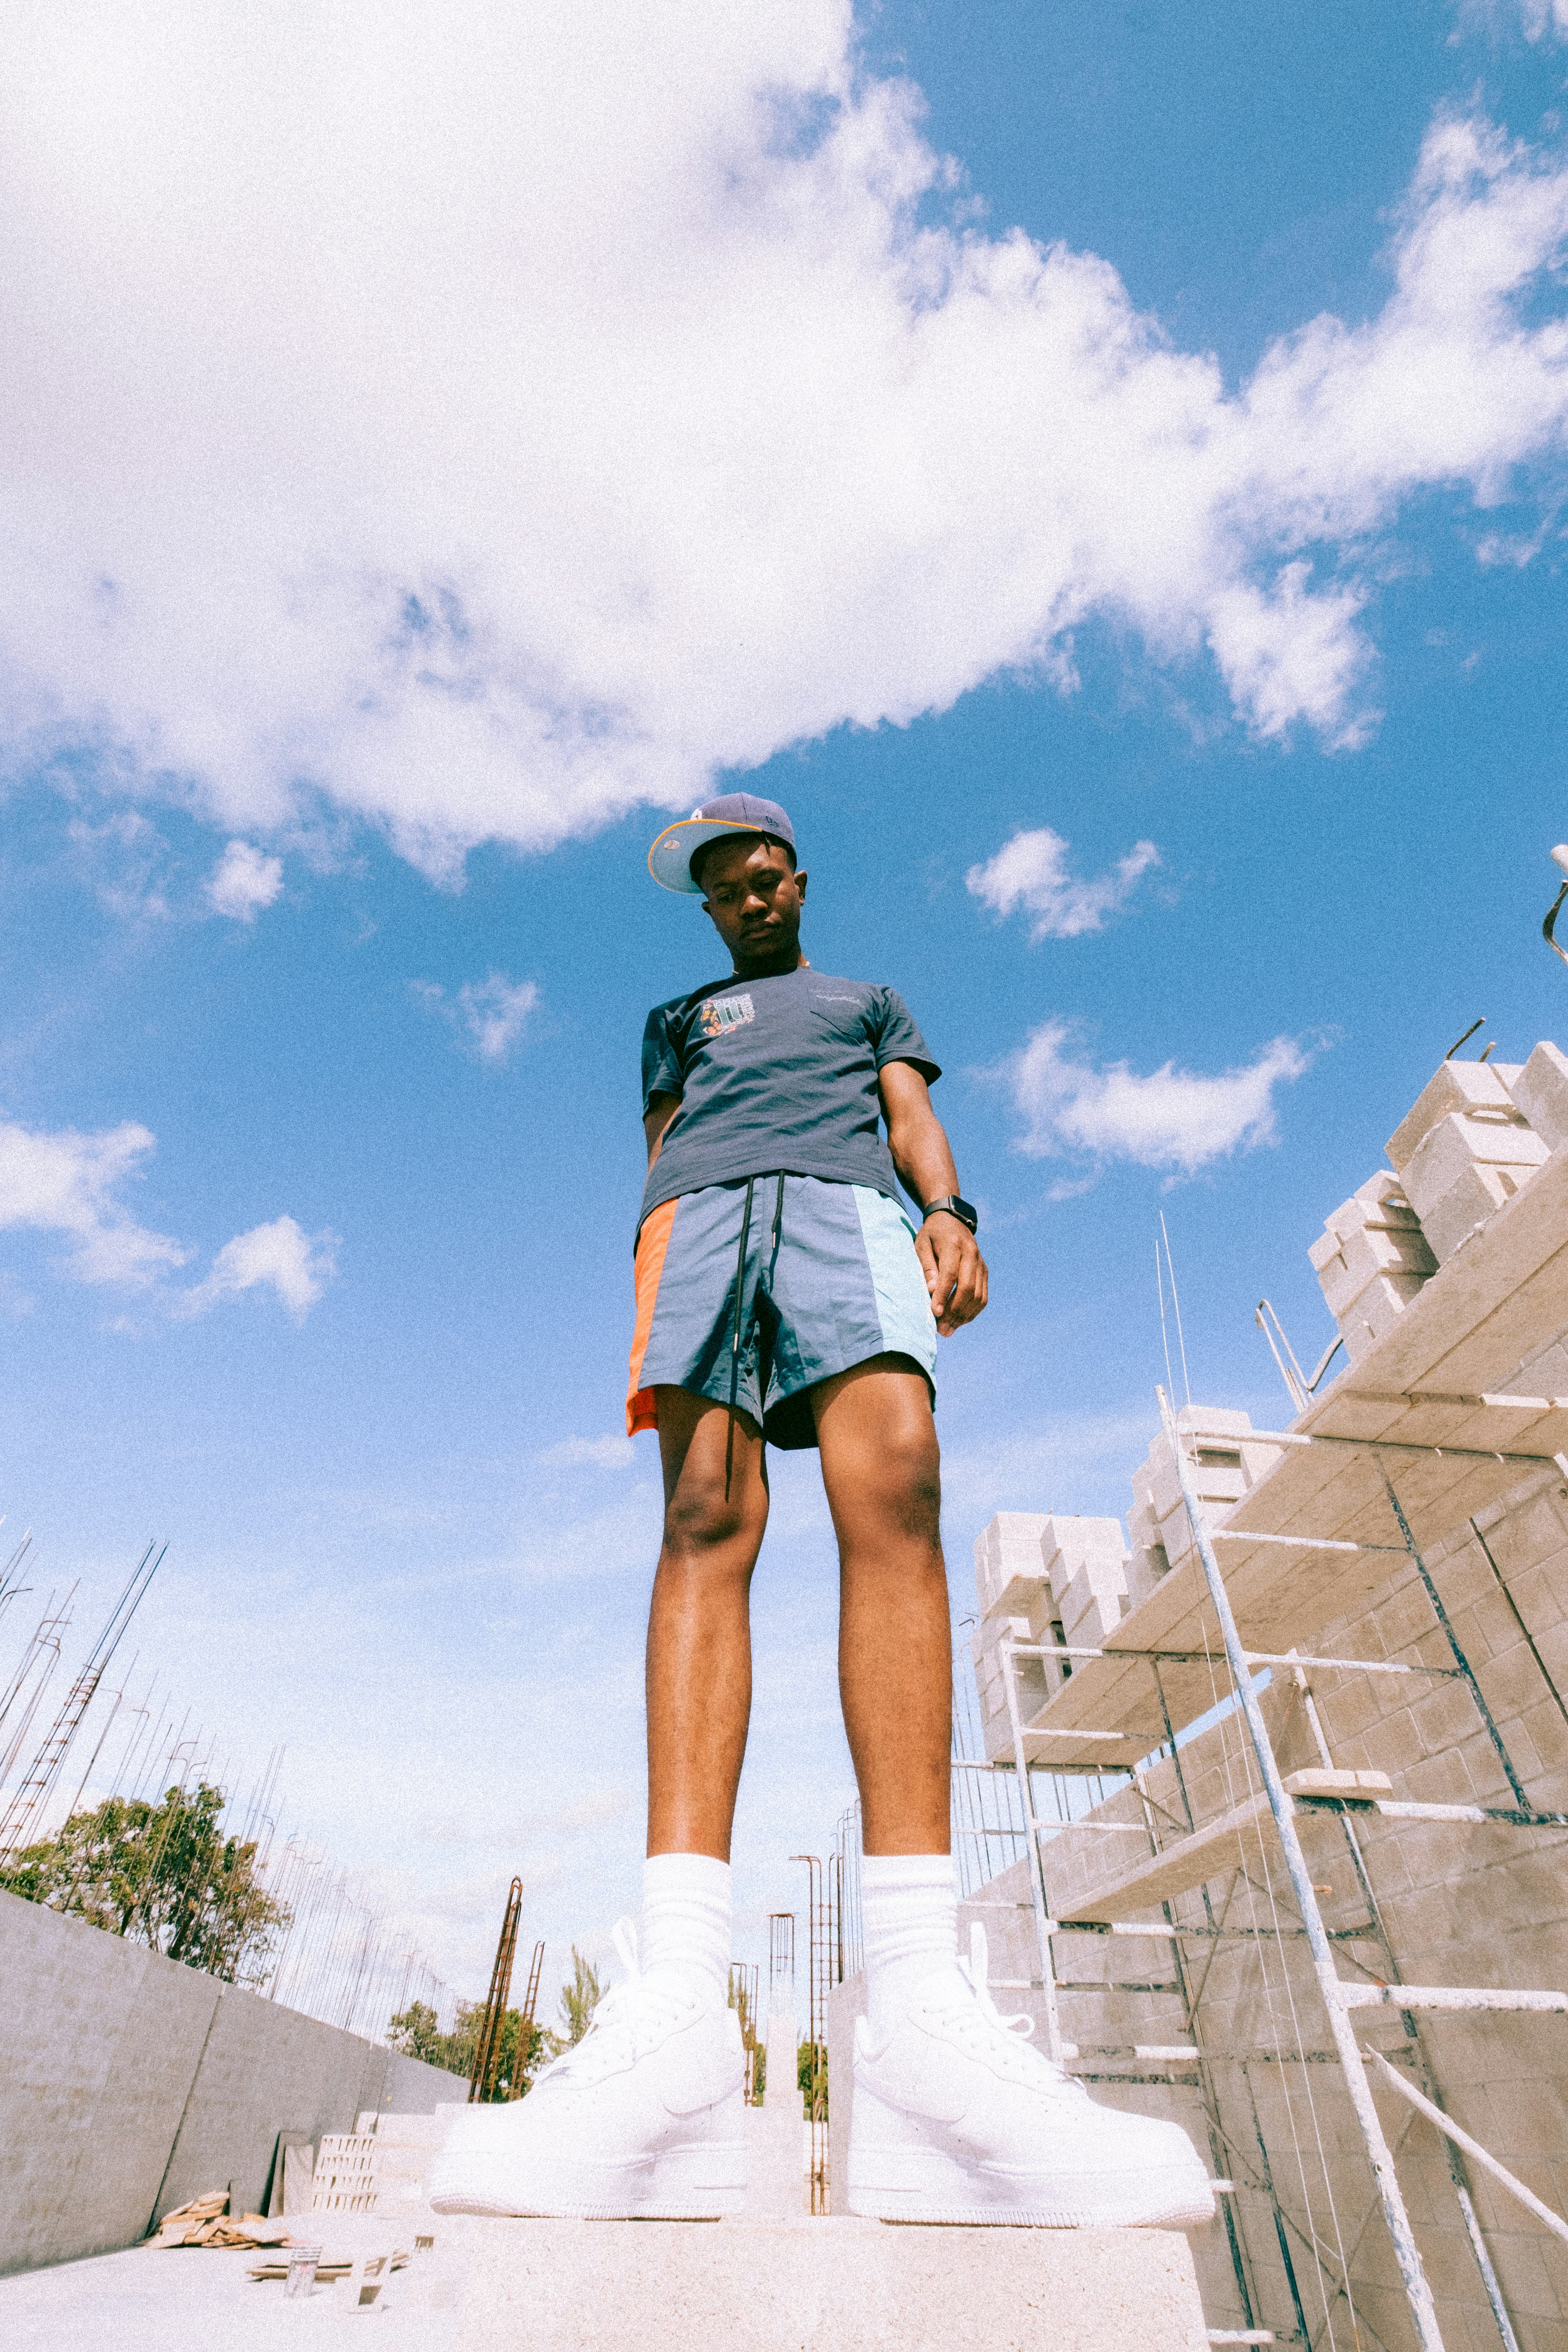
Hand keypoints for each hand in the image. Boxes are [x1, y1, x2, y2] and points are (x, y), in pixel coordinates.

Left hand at [916, 1212, 987, 1334]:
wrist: (951, 1219)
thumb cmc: (931, 1234)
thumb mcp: (921, 1245)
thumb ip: (927, 1267)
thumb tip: (931, 1291)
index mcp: (954, 1245)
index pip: (950, 1274)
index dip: (943, 1295)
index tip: (934, 1313)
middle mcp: (972, 1254)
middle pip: (967, 1288)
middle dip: (955, 1311)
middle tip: (942, 1329)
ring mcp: (981, 1263)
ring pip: (978, 1295)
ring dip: (964, 1316)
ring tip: (949, 1329)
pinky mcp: (985, 1271)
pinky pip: (983, 1295)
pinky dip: (973, 1311)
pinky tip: (960, 1320)